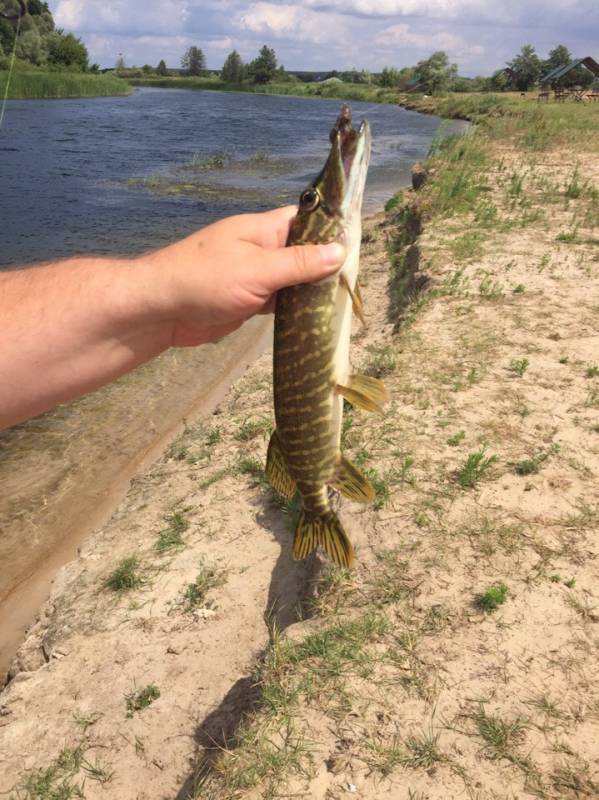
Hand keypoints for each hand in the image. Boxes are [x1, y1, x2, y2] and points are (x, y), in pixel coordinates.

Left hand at [145, 206, 344, 346]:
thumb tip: (339, 251)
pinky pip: (280, 300)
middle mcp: (262, 249)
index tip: (359, 240)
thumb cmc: (204, 279)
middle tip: (357, 279)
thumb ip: (299, 263)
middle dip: (326, 264)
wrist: (160, 311)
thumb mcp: (257, 269)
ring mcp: (255, 276)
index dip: (331, 227)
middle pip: (303, 251)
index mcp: (263, 229)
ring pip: (293, 279)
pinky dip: (296, 307)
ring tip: (345, 299)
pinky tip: (316, 316)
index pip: (306, 220)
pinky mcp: (249, 301)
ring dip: (312, 289)